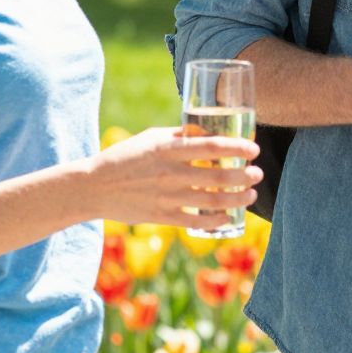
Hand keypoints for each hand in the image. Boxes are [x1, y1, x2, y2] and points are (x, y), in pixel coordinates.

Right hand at [88, 127, 260, 229]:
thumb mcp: (151, 138)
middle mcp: (170, 173)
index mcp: (168, 149)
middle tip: (257, 173)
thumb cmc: (125, 157)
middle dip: (244, 176)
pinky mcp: (162, 216)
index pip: (212, 146)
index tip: (253, 149)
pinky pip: (197, 221)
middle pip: (218, 176)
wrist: (94, 187)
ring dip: (238, 198)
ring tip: (251, 194)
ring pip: (213, 200)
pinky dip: (218, 219)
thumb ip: (180, 136)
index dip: (237, 148)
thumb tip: (210, 132)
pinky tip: (230, 215)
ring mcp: (166, 196)